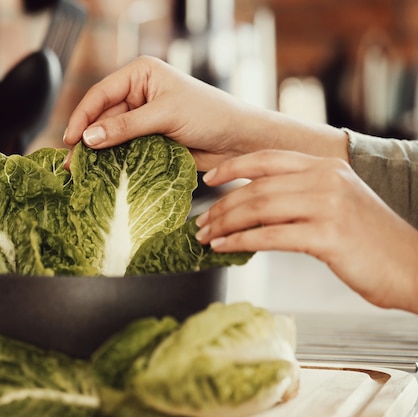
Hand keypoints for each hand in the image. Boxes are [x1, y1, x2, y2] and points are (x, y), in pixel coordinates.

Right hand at [63, 56, 254, 170]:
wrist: (238, 139)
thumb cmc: (210, 114)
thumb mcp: (165, 115)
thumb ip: (126, 127)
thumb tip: (90, 138)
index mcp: (141, 74)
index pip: (101, 94)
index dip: (82, 116)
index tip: (71, 139)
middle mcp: (139, 93)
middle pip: (102, 116)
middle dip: (88, 139)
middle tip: (72, 162)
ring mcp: (143, 118)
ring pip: (111, 135)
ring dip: (99, 152)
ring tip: (82, 171)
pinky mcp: (149, 139)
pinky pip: (124, 149)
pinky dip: (114, 160)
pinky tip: (102, 172)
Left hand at [195, 150, 417, 312]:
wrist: (412, 266)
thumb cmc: (369, 240)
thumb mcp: (337, 203)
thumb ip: (301, 194)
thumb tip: (252, 204)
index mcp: (326, 167)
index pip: (267, 158)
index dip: (232, 166)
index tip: (208, 179)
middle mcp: (326, 179)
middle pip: (257, 187)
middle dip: (221, 206)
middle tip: (200, 223)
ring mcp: (328, 205)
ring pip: (259, 209)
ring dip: (225, 224)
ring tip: (205, 237)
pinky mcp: (327, 235)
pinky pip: (270, 236)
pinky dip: (240, 242)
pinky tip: (224, 248)